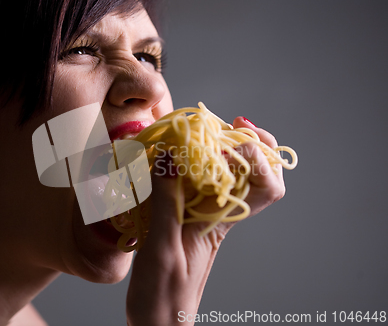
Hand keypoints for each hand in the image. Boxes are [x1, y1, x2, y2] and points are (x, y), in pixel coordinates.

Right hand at [125, 117, 285, 325]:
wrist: (159, 323)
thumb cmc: (163, 296)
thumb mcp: (163, 249)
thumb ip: (167, 203)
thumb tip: (170, 156)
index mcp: (222, 222)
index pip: (267, 186)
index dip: (259, 157)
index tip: (231, 142)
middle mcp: (221, 215)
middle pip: (259, 174)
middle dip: (253, 142)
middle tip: (235, 122)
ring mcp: (207, 216)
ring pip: (232, 176)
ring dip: (225, 149)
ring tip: (206, 132)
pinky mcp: (189, 219)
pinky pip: (203, 185)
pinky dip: (197, 165)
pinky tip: (179, 158)